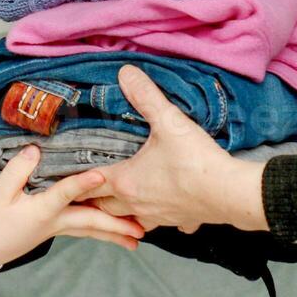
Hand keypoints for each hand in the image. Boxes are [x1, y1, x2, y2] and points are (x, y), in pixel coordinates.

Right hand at [0, 145, 146, 265]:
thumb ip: (17, 170)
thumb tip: (34, 149)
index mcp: (41, 210)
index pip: (65, 194)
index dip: (82, 184)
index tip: (102, 174)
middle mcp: (55, 221)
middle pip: (90, 221)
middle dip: (116, 225)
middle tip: (140, 230)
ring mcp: (59, 228)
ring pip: (92, 230)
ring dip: (116, 234)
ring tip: (138, 238)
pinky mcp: (60, 230)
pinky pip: (87, 230)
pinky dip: (105, 232)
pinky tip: (120, 234)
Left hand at [74, 65, 269, 232]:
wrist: (231, 192)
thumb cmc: (195, 160)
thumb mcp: (168, 121)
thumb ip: (146, 96)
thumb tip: (125, 72)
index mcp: (125, 181)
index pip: (89, 183)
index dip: (76, 179)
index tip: (65, 176)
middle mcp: (136, 204)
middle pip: (104, 206)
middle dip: (95, 198)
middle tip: (89, 187)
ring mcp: (159, 216)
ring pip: (129, 220)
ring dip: (122, 212)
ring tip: (120, 201)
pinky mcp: (180, 221)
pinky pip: (163, 224)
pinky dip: (158, 218)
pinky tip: (165, 210)